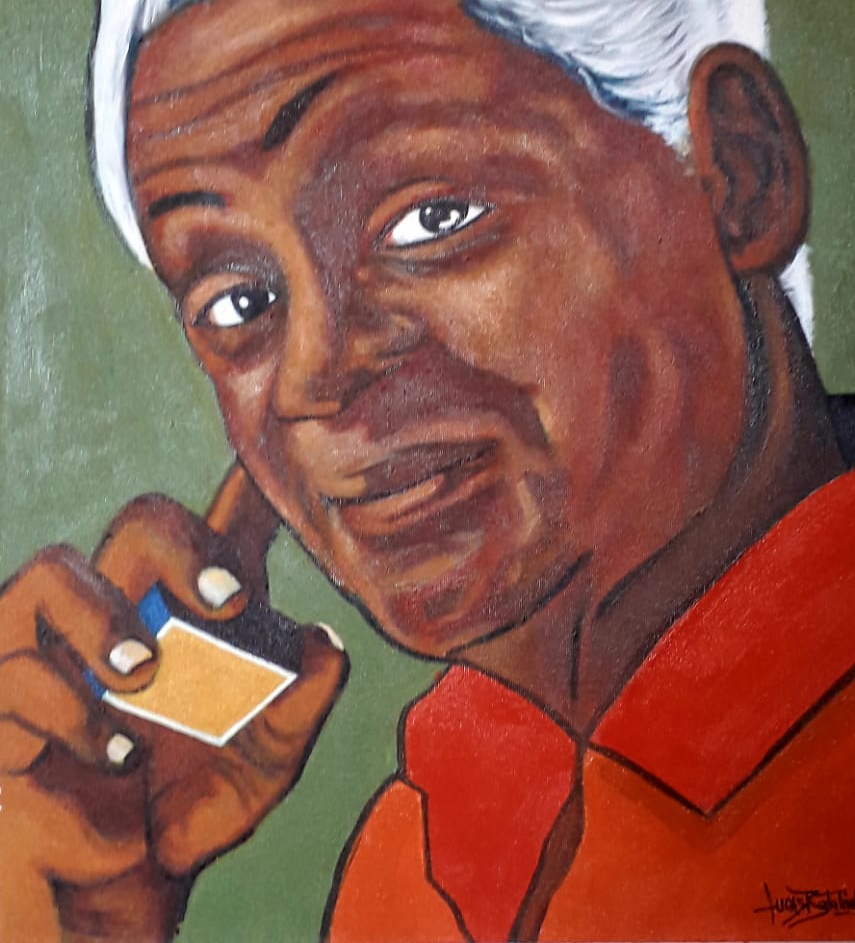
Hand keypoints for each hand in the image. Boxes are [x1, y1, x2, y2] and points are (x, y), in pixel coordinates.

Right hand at [0, 467, 348, 941]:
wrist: (121, 885)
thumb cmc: (193, 803)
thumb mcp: (263, 768)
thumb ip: (298, 711)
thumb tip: (325, 646)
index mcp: (199, 612)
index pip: (225, 528)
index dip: (247, 491)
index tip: (269, 467)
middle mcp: (130, 608)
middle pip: (142, 521)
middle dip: (181, 543)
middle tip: (226, 603)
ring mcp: (61, 648)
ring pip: (53, 571)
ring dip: (100, 616)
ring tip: (145, 671)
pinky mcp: (9, 701)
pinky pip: (17, 672)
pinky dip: (68, 708)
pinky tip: (115, 753)